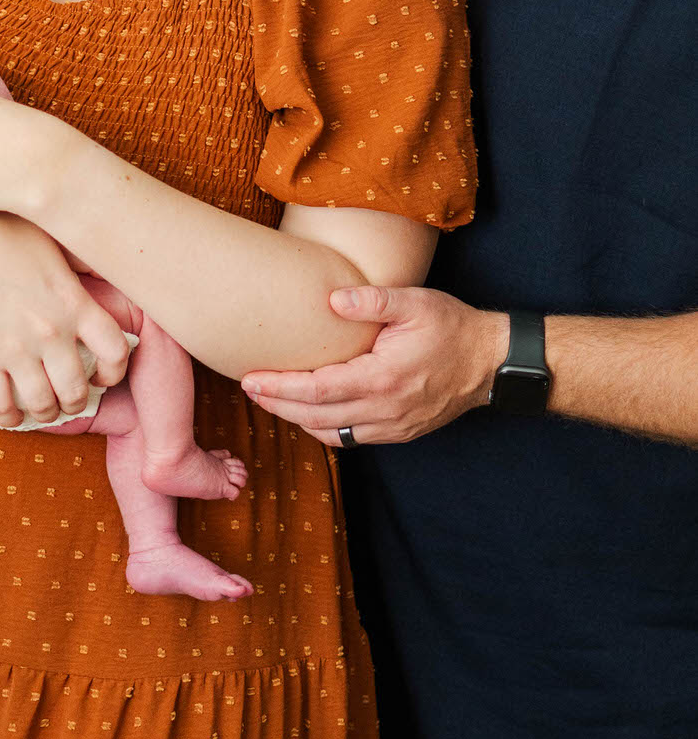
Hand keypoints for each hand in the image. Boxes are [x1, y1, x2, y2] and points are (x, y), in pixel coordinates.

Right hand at [0, 213, 131, 425]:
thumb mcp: (51, 240)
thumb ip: (79, 264)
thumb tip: (102, 267)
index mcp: (74, 303)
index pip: (115, 350)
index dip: (116, 369)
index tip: (105, 373)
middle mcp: (50, 333)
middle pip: (77, 388)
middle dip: (78, 400)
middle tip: (73, 398)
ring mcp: (15, 350)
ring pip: (43, 404)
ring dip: (48, 413)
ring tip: (47, 410)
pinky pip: (0, 406)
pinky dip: (9, 418)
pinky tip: (13, 415)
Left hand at [241, 285, 509, 445]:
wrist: (491, 363)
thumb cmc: (452, 327)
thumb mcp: (415, 303)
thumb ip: (373, 300)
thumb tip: (332, 299)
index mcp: (383, 378)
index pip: (318, 390)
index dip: (280, 387)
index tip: (250, 379)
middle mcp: (385, 410)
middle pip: (316, 417)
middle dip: (277, 405)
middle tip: (248, 389)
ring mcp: (393, 426)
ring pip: (332, 434)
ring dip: (297, 419)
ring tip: (271, 399)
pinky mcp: (400, 432)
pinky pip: (352, 439)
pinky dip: (324, 429)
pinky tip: (309, 412)